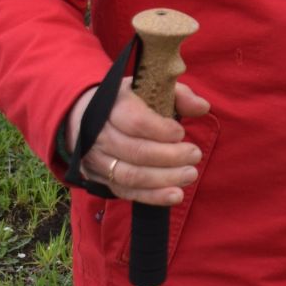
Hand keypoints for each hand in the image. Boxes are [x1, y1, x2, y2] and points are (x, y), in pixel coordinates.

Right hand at [68, 79, 211, 206]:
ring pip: (131, 175)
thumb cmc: (127, 100)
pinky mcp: (100, 179)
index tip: (181, 133)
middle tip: (195, 155)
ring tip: (190, 174)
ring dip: (164, 179)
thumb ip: (178, 95)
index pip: (136, 121)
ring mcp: (97, 160)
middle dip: (170, 156)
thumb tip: (202, 107)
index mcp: (112, 106)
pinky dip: (152, 197)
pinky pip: (126, 192)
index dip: (162, 130)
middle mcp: (100, 135)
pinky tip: (176, 195)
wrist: (83, 115)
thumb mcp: (148, 88)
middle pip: (136, 151)